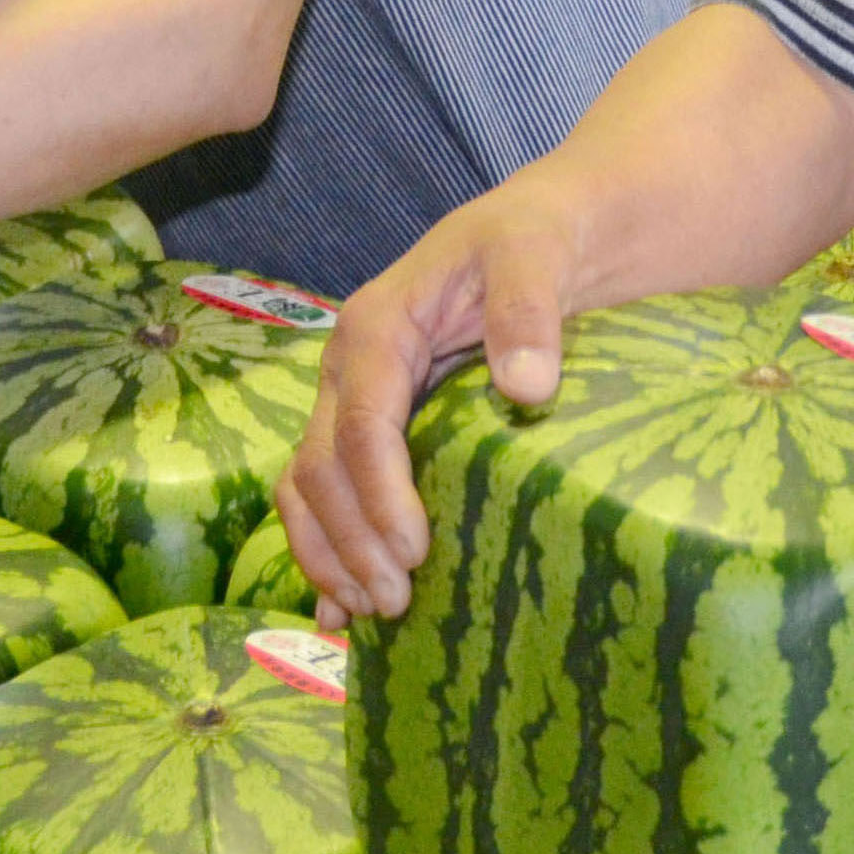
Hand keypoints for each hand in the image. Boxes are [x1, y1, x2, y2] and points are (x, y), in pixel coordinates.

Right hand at [276, 179, 583, 631]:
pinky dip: (327, 553)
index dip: (380, 492)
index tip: (415, 550)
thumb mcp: (537, 252)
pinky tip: (339, 617)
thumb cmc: (538, 240)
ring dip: (331, 554)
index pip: (361, 421)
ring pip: (309, 489)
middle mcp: (349, 370)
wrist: (545, 236)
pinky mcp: (371, 432)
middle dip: (350, 539)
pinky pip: (326, 497)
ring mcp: (353, 403)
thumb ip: (528, 309)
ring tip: (375, 613)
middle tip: (399, 599)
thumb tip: (527, 387)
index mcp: (377, 326)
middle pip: (321, 466)